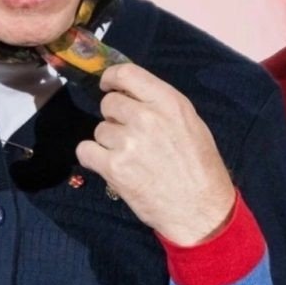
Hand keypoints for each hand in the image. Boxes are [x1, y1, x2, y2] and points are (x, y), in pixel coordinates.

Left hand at [76, 63, 235, 245]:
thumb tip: (132, 95)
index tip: (108, 86)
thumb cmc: (200, 167)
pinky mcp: (113, 167)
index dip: (111, 78)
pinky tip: (112, 167)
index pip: (126, 74)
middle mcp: (146, 117)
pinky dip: (94, 158)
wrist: (200, 210)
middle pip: (109, 103)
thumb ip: (161, 105)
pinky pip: (85, 151)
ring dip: (109, 143)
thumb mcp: (191, 124)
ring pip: (99, 130)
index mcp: (168, 102)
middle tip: (129, 135)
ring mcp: (128, 142)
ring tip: (131, 159)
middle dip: (114, 118)